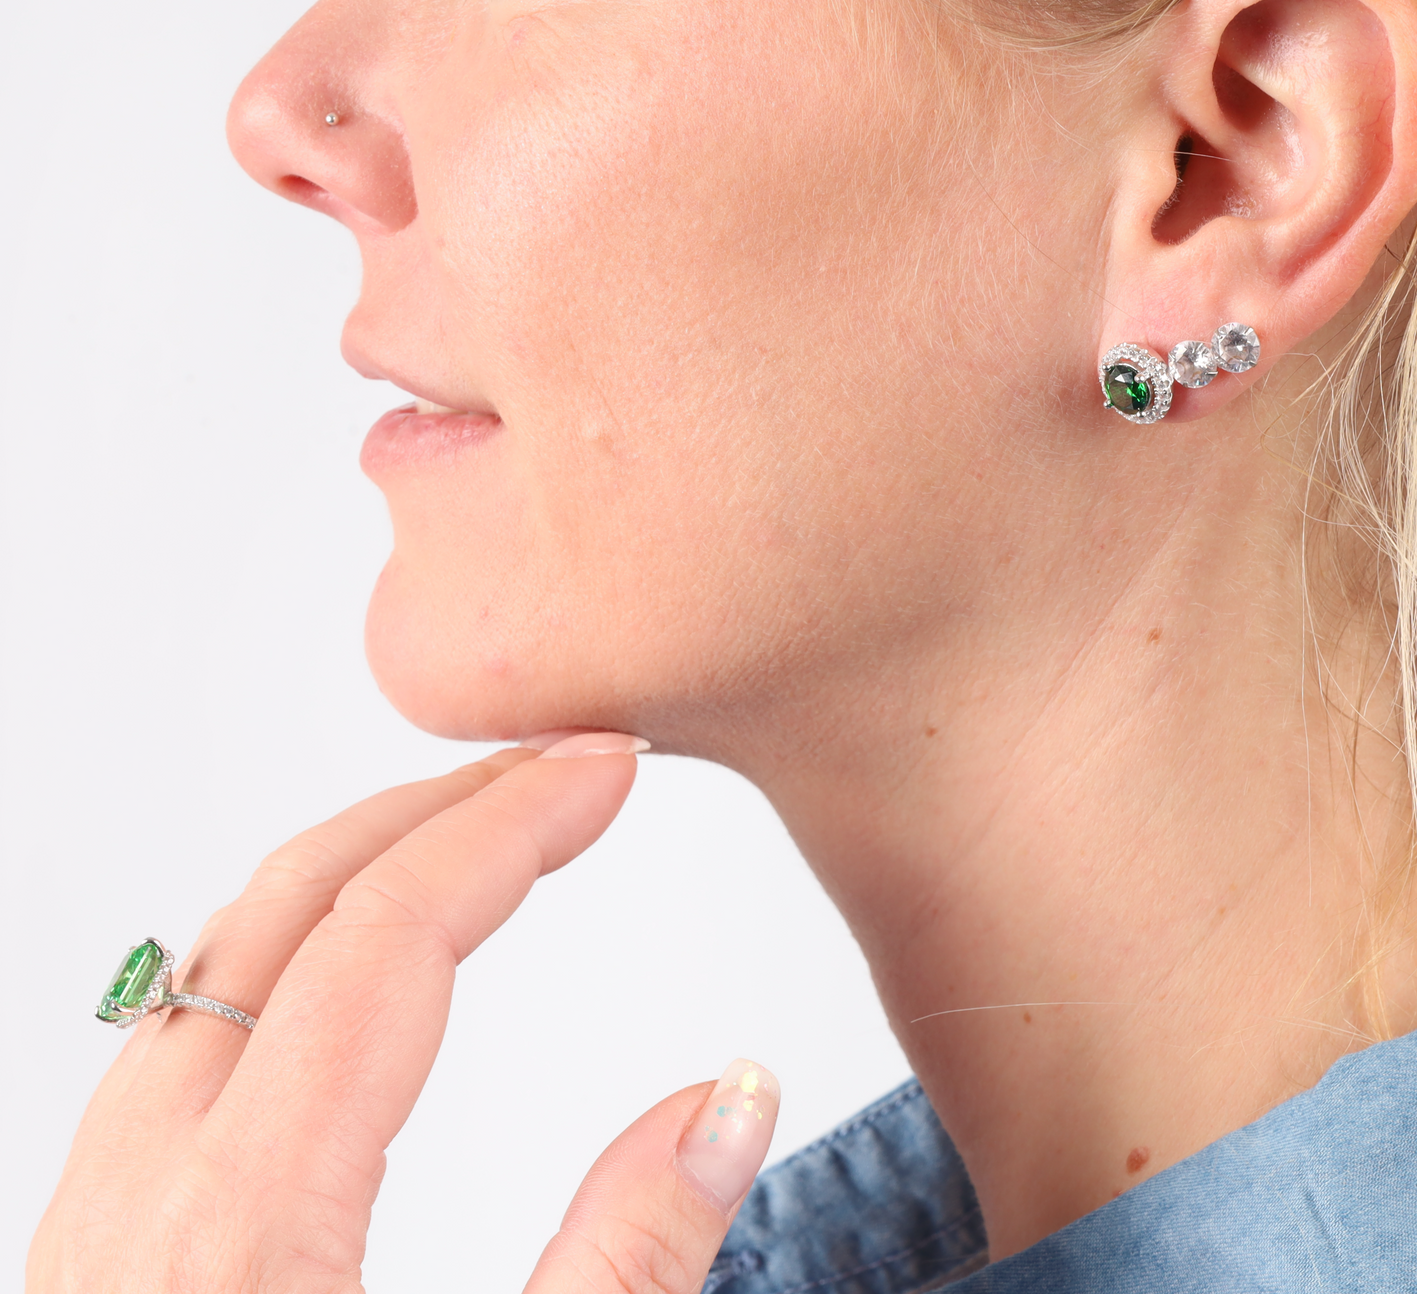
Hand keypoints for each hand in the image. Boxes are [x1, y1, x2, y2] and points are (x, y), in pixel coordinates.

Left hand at [29, 734, 779, 1292]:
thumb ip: (628, 1258)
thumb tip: (727, 1089)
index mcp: (246, 1225)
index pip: (392, 934)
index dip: (512, 822)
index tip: (607, 764)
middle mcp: (142, 1189)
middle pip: (292, 900)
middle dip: (441, 803)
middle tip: (565, 764)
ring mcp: (98, 1212)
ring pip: (223, 947)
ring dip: (360, 858)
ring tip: (481, 829)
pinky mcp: (98, 1246)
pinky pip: (191, 1020)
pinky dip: (295, 938)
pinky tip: (359, 959)